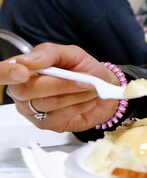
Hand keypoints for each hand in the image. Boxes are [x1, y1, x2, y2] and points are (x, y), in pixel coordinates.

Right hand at [2, 43, 117, 131]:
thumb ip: (49, 53)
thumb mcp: (72, 53)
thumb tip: (25, 61)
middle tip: (87, 80)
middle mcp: (21, 91)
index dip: (7, 73)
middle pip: (27, 91)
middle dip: (62, 84)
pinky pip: (60, 116)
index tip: (23, 72)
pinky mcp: (46, 124)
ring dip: (77, 94)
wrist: (105, 89)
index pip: (3, 72)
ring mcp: (31, 110)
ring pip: (48, 103)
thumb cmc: (84, 69)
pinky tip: (86, 100)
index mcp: (22, 69)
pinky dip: (80, 105)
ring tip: (91, 89)